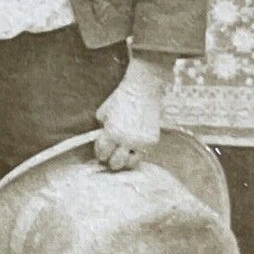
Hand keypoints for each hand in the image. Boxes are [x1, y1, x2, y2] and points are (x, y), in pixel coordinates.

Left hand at [94, 54, 170, 170]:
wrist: (143, 90)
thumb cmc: (120, 99)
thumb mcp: (103, 113)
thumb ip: (101, 128)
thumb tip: (101, 139)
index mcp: (111, 133)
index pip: (102, 153)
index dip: (100, 154)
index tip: (101, 153)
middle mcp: (126, 140)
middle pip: (116, 163)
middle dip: (111, 161)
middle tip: (111, 158)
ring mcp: (140, 142)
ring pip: (131, 162)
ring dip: (126, 160)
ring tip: (123, 155)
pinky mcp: (152, 141)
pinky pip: (143, 154)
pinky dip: (138, 152)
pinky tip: (134, 147)